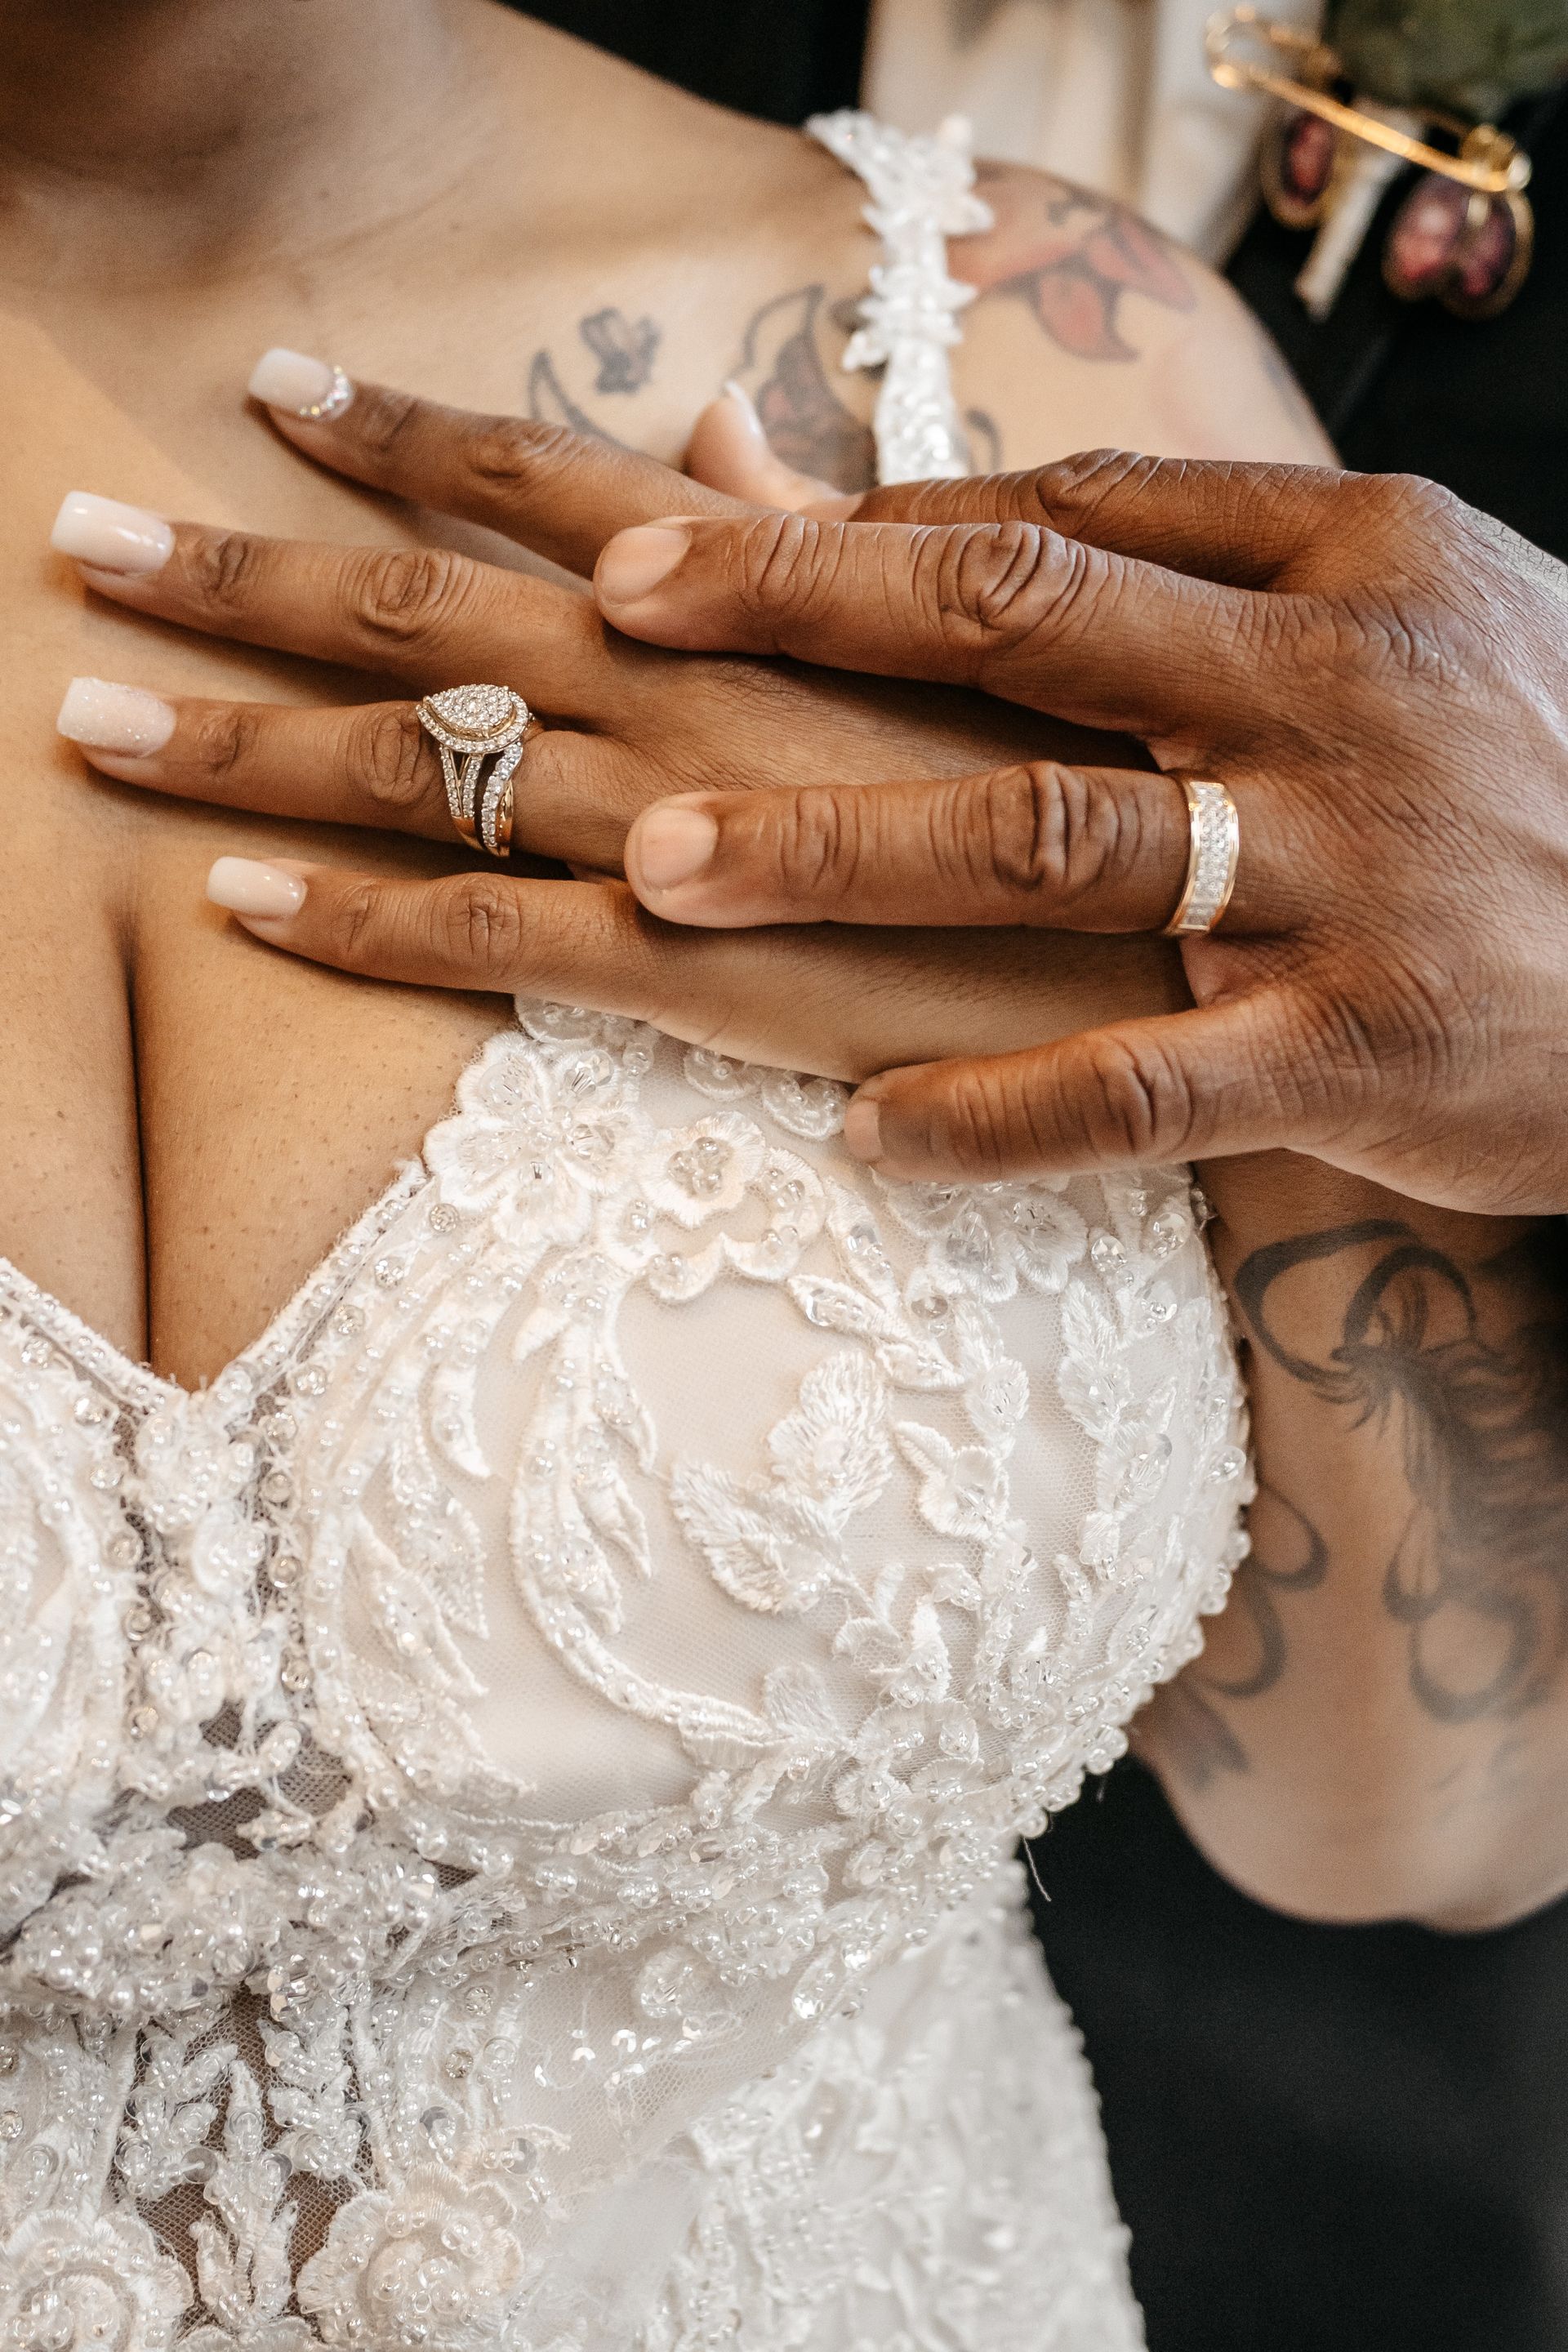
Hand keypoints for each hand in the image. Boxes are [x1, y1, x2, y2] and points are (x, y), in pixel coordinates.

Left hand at [55, 375, 1177, 1077]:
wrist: (1237, 930)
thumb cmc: (1106, 772)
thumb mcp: (978, 629)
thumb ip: (824, 530)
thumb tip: (715, 430)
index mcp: (764, 596)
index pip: (546, 479)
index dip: (400, 433)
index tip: (272, 389)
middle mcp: (697, 687)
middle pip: (421, 617)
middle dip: (237, 579)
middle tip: (80, 549)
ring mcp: (687, 830)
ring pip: (414, 773)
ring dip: (235, 745)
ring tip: (82, 723)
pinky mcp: (699, 983)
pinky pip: (486, 946)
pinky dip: (351, 926)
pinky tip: (239, 905)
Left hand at [590, 454, 1567, 1213]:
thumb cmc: (1536, 770)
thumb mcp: (1402, 610)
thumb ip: (1177, 549)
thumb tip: (942, 488)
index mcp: (1352, 559)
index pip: (1064, 506)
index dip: (865, 524)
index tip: (704, 544)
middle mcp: (1339, 690)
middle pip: (1021, 615)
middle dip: (796, 607)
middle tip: (611, 611)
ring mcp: (1350, 871)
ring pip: (1050, 838)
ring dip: (838, 849)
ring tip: (663, 874)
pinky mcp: (1362, 1049)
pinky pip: (1137, 1087)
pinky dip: (992, 1115)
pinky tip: (865, 1137)